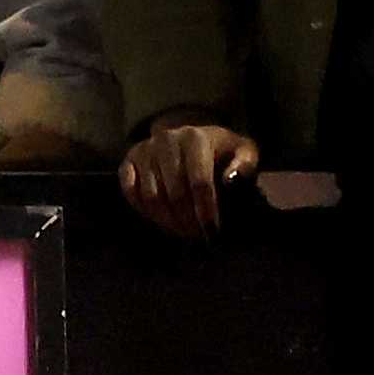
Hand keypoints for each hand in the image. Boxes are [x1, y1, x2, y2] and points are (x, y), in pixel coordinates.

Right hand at [122, 118, 257, 240]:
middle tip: (198, 237)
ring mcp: (143, 150)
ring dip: (168, 222)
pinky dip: (144, 212)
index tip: (212, 232)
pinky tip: (162, 223)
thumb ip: (245, 165)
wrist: (192, 137)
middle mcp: (165, 140)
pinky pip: (130, 193)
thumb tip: (230, 180)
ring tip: (183, 234)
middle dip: (188, 221)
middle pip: (175, 193)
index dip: (206, 210)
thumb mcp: (243, 151)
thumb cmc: (221, 150)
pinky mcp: (128, 161)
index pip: (199, 182)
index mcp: (194, 138)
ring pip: (152, 197)